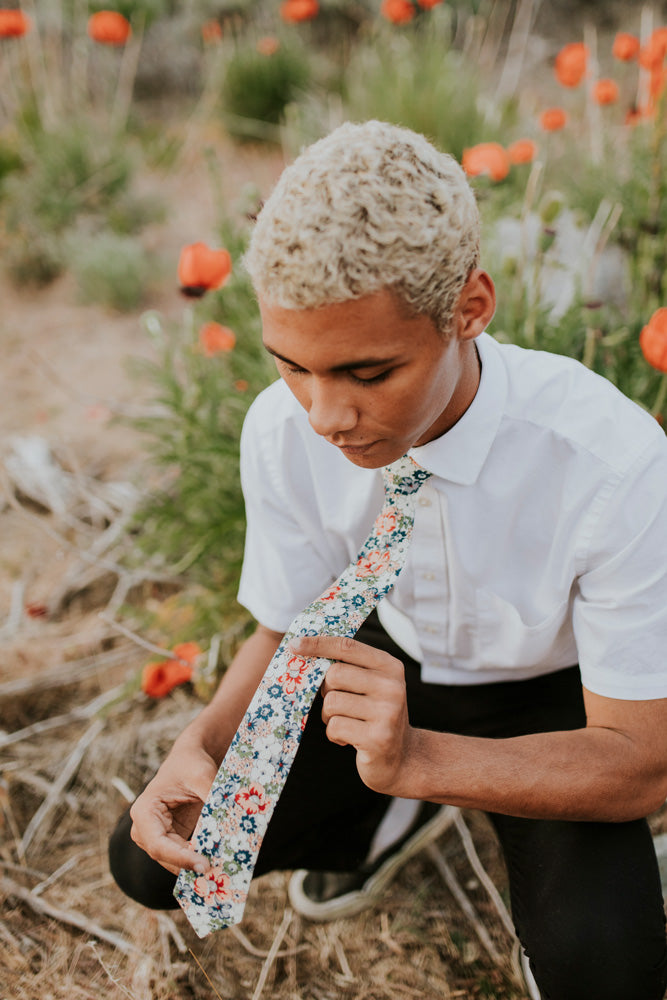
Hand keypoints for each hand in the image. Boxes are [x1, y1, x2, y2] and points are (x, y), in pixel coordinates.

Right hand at [129, 737, 218, 875]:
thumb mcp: (202, 775)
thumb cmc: (190, 764)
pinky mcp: (172, 840)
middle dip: (189, 867)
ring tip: (220, 871)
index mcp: (145, 812)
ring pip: (175, 862)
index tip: (204, 865)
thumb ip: (212, 795)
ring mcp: (157, 837)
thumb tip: (230, 819)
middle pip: (166, 858)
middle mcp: (145, 829)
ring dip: (195, 867)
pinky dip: (199, 861)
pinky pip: (184, 856)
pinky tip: (218, 864)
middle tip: (217, 874)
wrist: (190, 760)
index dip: (181, 859)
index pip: (159, 845)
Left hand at [290, 634, 417, 796]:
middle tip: (338, 703)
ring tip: (346, 723)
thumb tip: (304, 651)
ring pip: (331, 702)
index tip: (294, 644)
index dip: (318, 644)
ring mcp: (387, 712)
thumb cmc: (377, 715)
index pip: (347, 647)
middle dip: (326, 691)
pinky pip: (335, 726)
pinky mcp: (377, 738)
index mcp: (390, 667)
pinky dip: (334, 734)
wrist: (403, 758)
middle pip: (335, 675)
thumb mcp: (373, 685)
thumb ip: (350, 668)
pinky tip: (349, 739)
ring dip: (329, 715)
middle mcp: (392, 686)